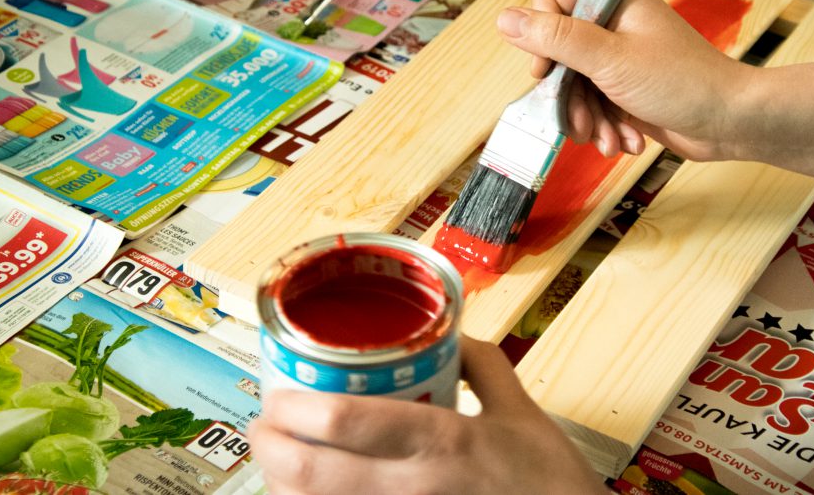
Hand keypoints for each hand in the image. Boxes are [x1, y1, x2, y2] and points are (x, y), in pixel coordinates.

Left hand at [249, 337, 607, 493]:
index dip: (293, 408)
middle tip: (263, 427)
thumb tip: (449, 335)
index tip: (277, 395)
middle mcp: (414, 488)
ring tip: (279, 459)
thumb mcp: (523, 411)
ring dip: (283, 485)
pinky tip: (311, 492)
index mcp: (442, 439)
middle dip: (270, 449)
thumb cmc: (550, 481)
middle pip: (311, 475)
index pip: (345, 421)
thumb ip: (482, 366)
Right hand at [497, 0, 750, 160]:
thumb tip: (504, 18)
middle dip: (566, 92)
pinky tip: (621, 141)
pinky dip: (602, 125)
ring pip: (572, 82)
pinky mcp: (623, 85)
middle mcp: (613, 19)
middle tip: (579, 120)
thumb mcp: (609, 59)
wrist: (729, 122)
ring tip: (608, 139)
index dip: (541, 35)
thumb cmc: (681, 82)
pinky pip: (592, 102)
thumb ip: (555, 38)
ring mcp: (618, 54)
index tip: (547, 70)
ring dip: (585, 116)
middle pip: (556, 48)